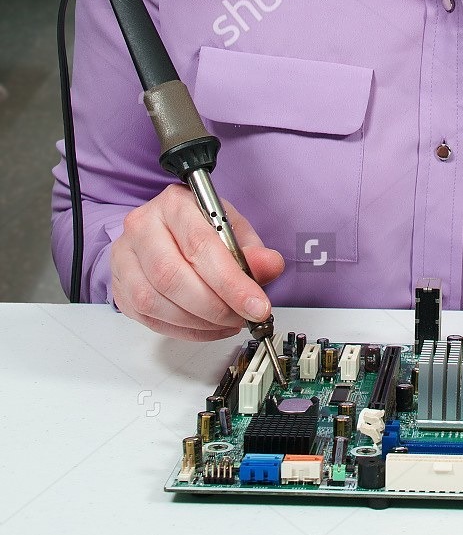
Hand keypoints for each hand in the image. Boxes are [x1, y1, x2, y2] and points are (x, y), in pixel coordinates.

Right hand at [109, 183, 284, 340]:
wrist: (165, 232)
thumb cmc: (199, 228)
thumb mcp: (232, 229)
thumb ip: (253, 249)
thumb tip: (269, 265)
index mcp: (174, 203)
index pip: (200, 245)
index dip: (231, 282)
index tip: (257, 306)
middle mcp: (142, 226)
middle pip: (173, 276)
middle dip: (216, 307)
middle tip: (243, 317)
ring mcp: (125, 258)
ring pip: (157, 302)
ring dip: (200, 322)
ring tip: (228, 321)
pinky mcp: (120, 288)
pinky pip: (150, 319)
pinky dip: (185, 330)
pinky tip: (208, 326)